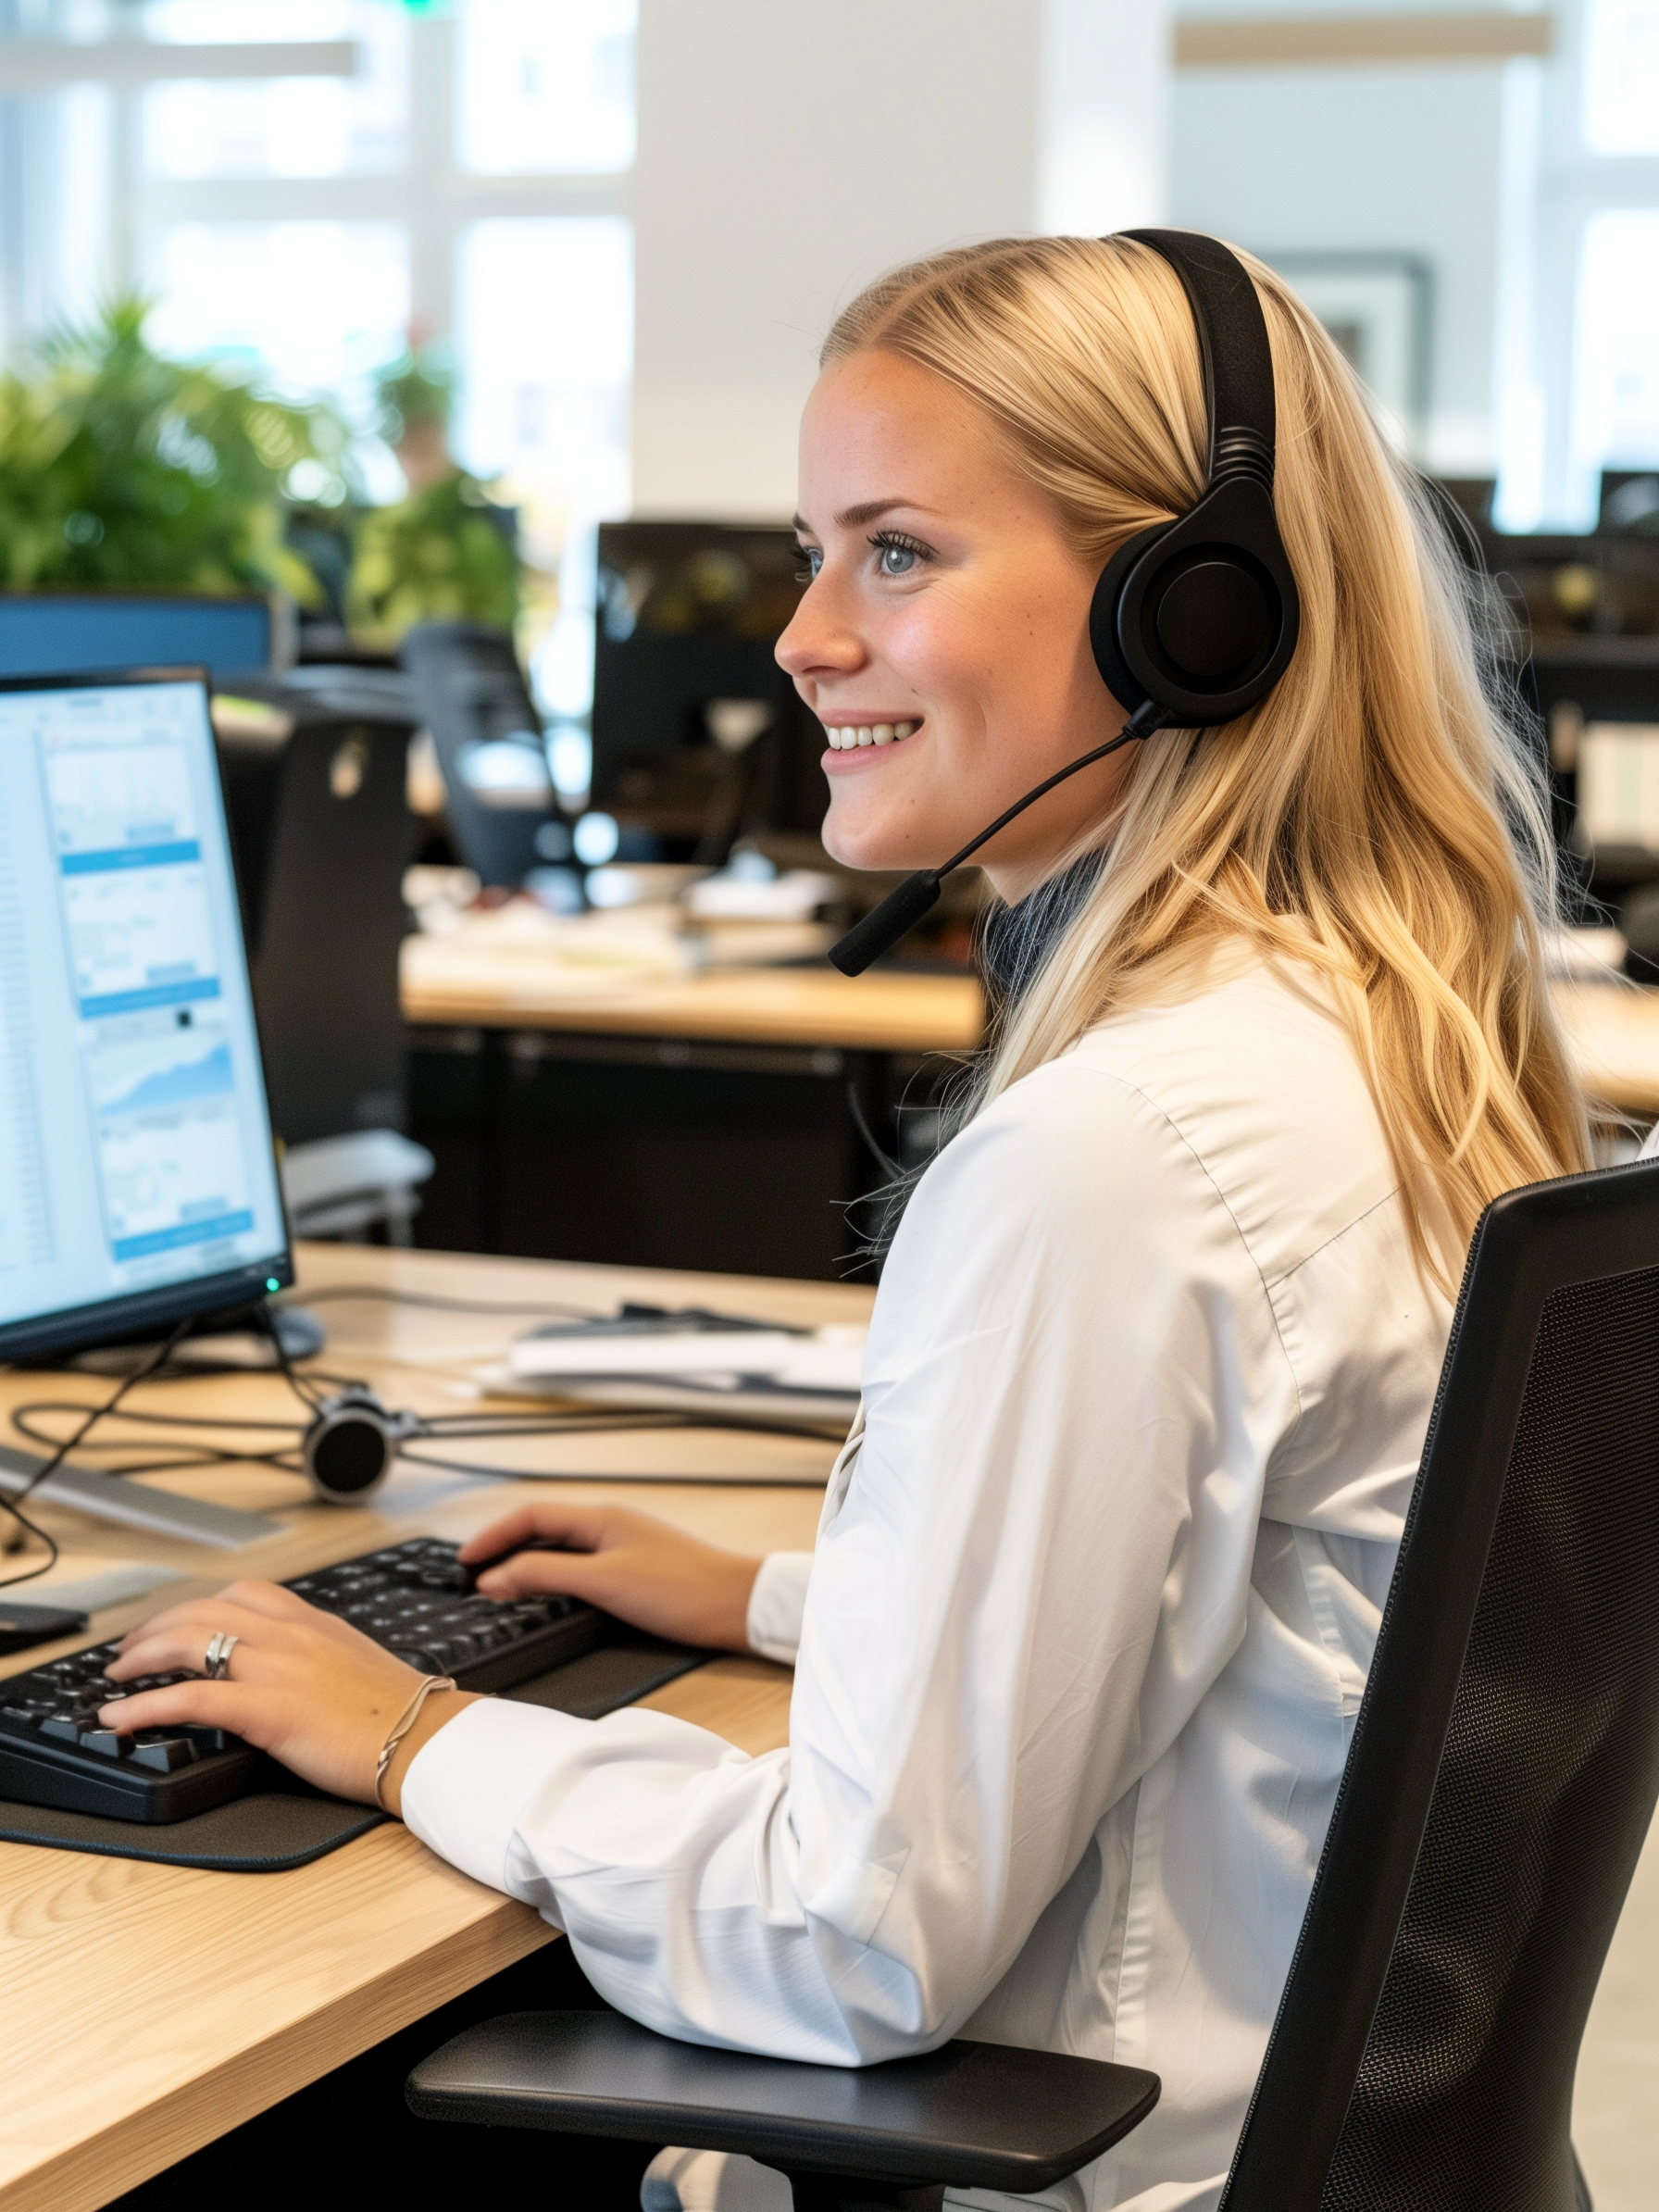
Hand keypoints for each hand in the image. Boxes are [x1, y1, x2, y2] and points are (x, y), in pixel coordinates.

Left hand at [97, 1582, 476, 1805]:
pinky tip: (120, 1719)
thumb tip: (290, 1674)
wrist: (426, 1740)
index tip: (172, 1626)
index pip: (242, 1594)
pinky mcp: (268, 1709)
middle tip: (128, 1654)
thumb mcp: (356, 1665)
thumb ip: (319, 1657)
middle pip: (203, 1611)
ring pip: (189, 1641)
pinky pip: (191, 1698)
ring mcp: (278, 1668)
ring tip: (117, 1678)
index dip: (196, 1607)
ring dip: (141, 1658)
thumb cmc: (401, 1715)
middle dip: (154, 1629)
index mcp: (314, 1623)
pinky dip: (146, 1706)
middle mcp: (291, 1635)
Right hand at [460, 1504, 762, 1651]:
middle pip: (543, 1530)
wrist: (737, 1606)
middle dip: (505, 1550)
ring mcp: (623, 1547)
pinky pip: (580, 1567)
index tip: (464, 1561)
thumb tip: (495, 1577)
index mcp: (600, 1517)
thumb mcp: (603, 1581)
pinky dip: (554, 1579)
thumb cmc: (683, 1589)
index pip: (531, 1516)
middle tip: (474, 1577)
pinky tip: (549, 1599)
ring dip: (528, 1566)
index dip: (493, 1537)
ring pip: (561, 1550)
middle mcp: (610, 1525)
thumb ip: (546, 1575)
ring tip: (500, 1588)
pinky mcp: (635, 1571)